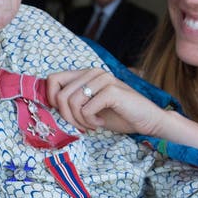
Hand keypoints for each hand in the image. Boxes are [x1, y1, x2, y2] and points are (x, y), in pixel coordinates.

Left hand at [45, 68, 166, 135]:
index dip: (52, 99)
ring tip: (92, 124)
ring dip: (79, 121)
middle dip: (67, 116)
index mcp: (86, 73)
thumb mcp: (90, 106)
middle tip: (81, 125)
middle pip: (60, 94)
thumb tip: (49, 104)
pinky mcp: (111, 91)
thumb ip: (73, 100)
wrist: (148, 121)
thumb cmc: (118, 115)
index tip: (66, 114)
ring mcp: (103, 79)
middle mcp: (93, 72)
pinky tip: (101, 123)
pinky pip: (86, 109)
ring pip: (72, 102)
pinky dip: (90, 122)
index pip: (52, 79)